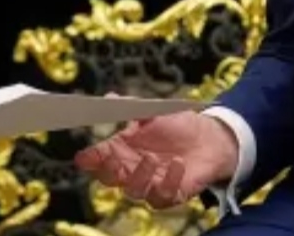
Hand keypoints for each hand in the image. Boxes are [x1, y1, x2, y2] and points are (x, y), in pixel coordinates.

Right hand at [74, 110, 238, 208]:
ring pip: (134, 191)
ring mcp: (149, 183)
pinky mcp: (170, 194)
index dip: (89, 159)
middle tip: (115, 160)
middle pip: (109, 178)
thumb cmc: (175, 124)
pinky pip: (162, 196)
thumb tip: (110, 98)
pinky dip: (169, 182)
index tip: (84, 157)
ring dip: (140, 176)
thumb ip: (131, 106)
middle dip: (109, 171)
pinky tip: (178, 165)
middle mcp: (131, 168)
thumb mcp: (152, 111)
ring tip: (151, 158)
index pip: (97, 158)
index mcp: (121, 149)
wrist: (208, 138)